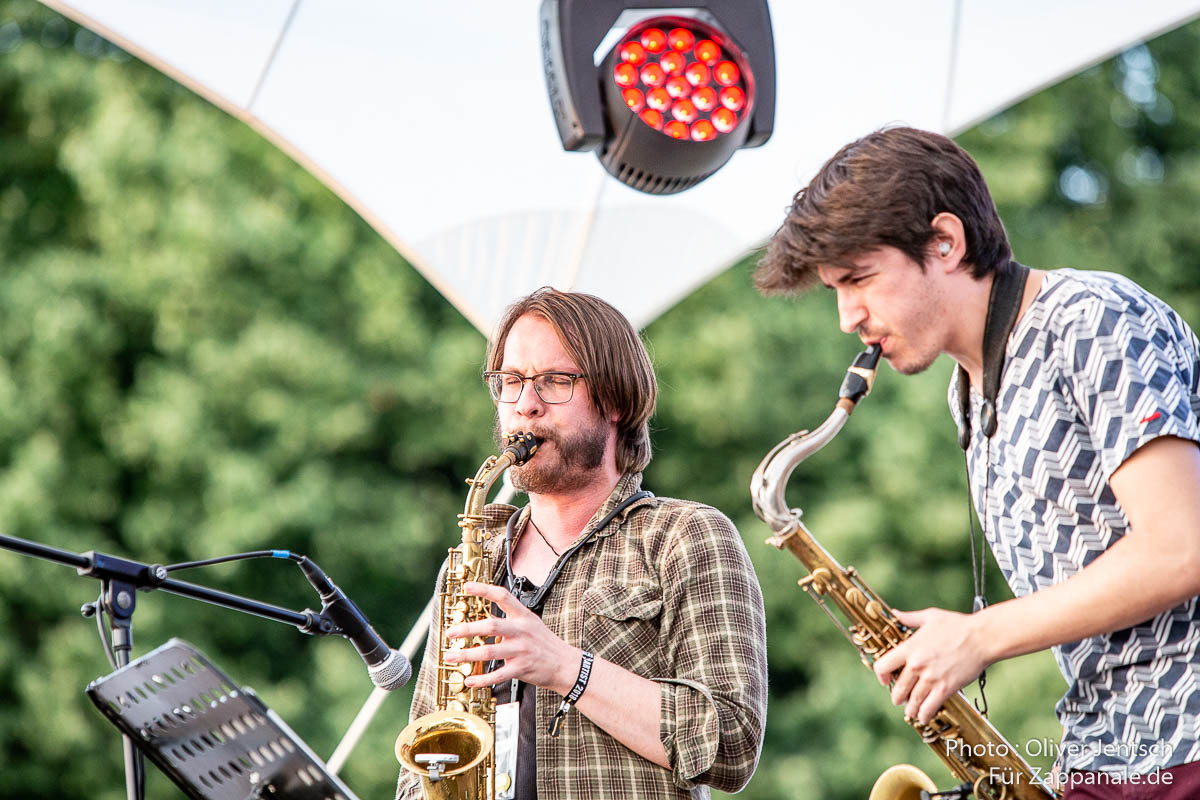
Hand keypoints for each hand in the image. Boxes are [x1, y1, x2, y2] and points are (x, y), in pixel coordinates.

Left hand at [442, 581, 578, 693]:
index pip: (503, 596)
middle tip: (451, 632)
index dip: (484, 590)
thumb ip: (509, 620)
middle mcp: (522, 631)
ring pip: (489, 652)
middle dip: (468, 629)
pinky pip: (498, 674)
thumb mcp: (531, 624)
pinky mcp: (521, 668)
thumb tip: (488, 617)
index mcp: (523, 616)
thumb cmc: (546, 643)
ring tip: (451, 657)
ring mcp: (521, 650)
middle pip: (491, 626)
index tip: (466, 587)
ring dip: (467, 655)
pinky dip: (482, 679)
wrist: (565, 664)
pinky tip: (470, 680)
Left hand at [871, 607, 990, 723]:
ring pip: (912, 700)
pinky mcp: (946, 688)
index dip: (881, 675)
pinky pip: (930, 707)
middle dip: (897, 696)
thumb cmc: (958, 625)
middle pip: (898, 688)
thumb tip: (894, 614)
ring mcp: (931, 678)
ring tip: (910, 710)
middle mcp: (917, 665)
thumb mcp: (930, 616)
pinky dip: (924, 714)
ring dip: (909, 708)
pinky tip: (923, 716)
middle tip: (898, 699)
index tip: (885, 679)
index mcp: (910, 647)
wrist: (982, 638)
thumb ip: (909, 618)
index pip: (883, 666)